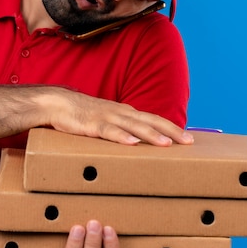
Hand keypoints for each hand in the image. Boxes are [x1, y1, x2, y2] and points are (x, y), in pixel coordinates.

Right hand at [41, 88, 193, 146]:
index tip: (188, 138)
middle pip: (151, 121)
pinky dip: (121, 137)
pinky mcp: (92, 124)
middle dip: (171, 131)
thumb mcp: (108, 121)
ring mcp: (108, 118)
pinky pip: (109, 131)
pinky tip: (132, 144)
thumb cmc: (83, 115)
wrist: (57, 103)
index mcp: (126, 113)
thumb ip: (122, 129)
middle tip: (189, 142)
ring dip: (151, 134)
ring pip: (134, 126)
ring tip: (166, 144)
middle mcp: (121, 113)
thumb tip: (138, 143)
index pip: (154, 119)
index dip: (172, 128)